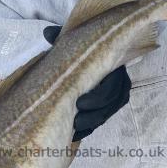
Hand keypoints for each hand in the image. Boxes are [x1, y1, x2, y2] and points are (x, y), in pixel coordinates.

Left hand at [43, 25, 131, 141]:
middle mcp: (119, 81)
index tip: (79, 104)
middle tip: (76, 121)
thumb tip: (47, 33)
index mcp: (113, 65)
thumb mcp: (70, 44)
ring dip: (92, 123)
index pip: (114, 83)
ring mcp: (115, 96)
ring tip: (75, 129)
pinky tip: (75, 134)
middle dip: (95, 114)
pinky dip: (89, 128)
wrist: (79, 62)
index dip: (99, 96)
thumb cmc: (77, 53)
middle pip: (113, 102)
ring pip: (108, 113)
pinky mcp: (107, 108)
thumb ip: (61, 39)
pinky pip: (102, 121)